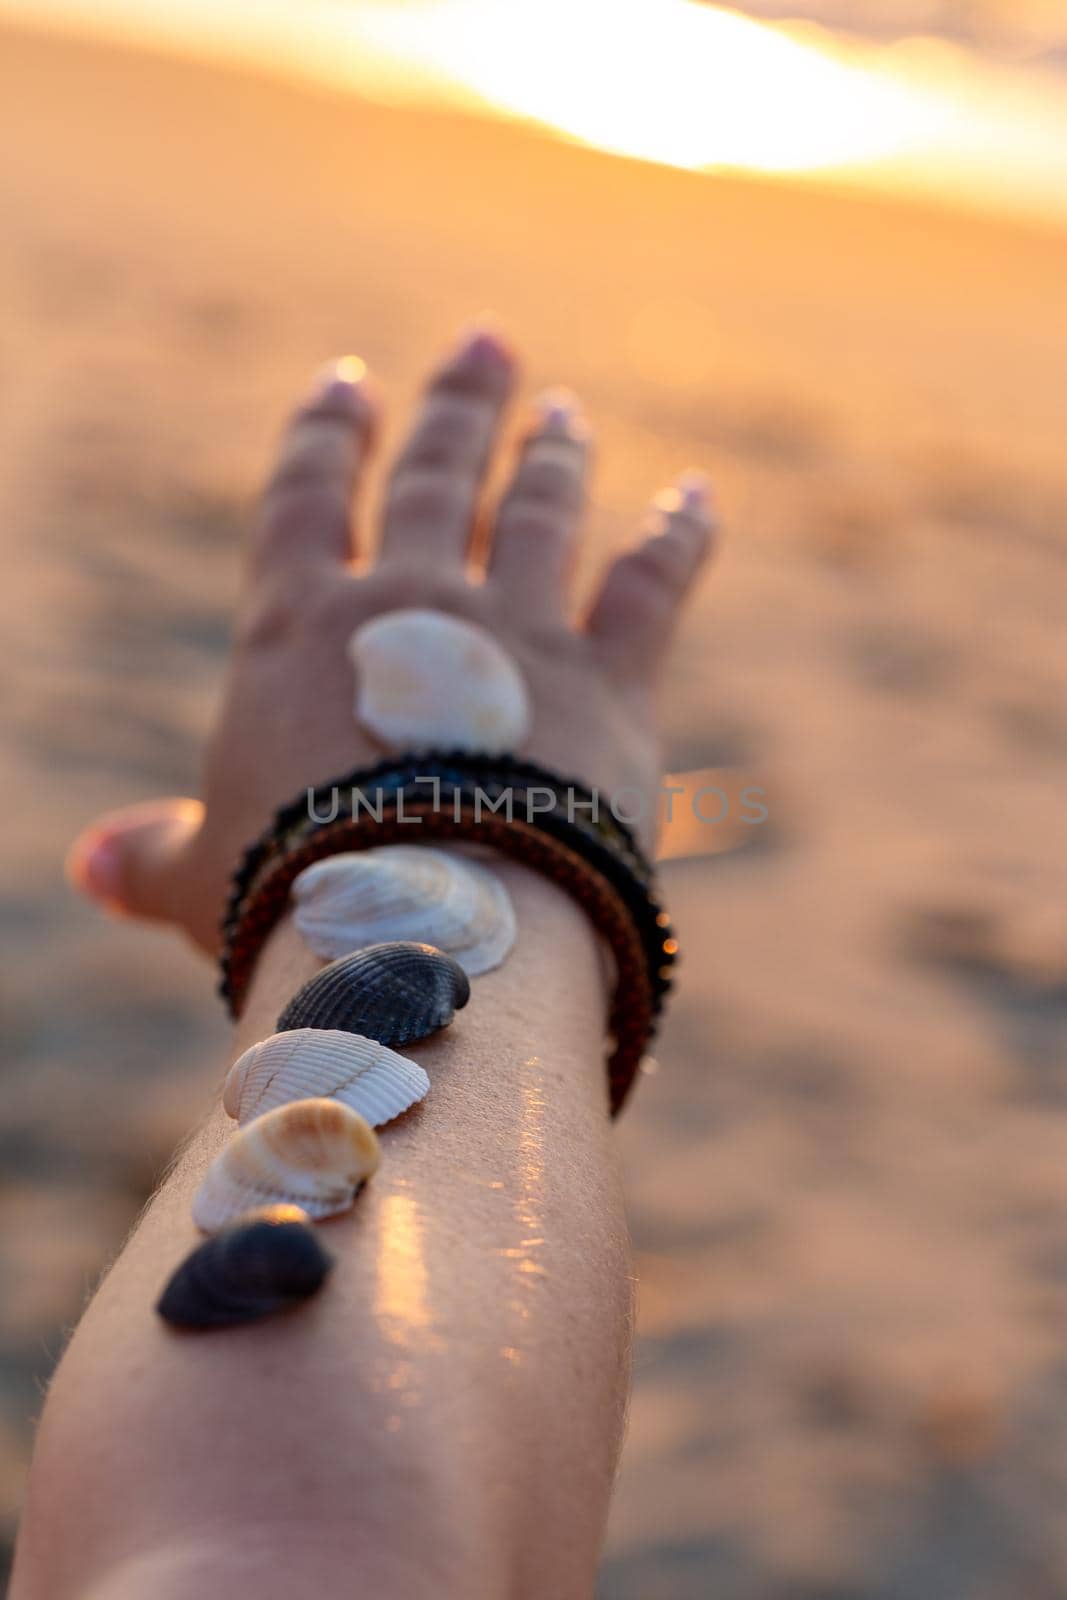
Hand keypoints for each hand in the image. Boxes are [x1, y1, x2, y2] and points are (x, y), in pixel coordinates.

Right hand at [67, 329, 715, 952]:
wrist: (420, 932)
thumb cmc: (291, 905)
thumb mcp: (203, 879)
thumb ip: (153, 855)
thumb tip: (90, 867)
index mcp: (300, 630)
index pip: (306, 498)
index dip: (328, 434)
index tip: (347, 384)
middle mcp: (409, 603)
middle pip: (437, 477)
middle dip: (459, 406)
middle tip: (490, 345)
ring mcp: (515, 633)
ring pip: (541, 512)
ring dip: (553, 456)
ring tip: (565, 412)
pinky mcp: (607, 683)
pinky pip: (653, 585)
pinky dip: (679, 535)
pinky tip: (698, 495)